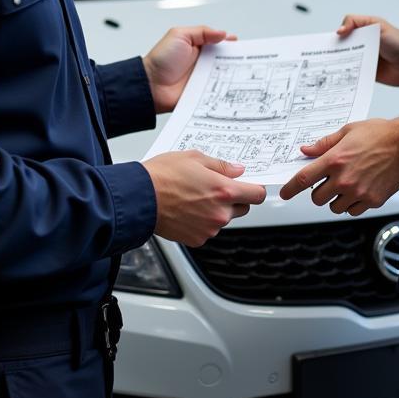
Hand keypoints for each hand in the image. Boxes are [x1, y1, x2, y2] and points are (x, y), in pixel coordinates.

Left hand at [143, 25, 236, 113]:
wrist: (150, 86)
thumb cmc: (160, 60)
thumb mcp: (179, 35)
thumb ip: (202, 31)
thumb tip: (222, 33)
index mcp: (198, 47)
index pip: (219, 43)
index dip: (231, 44)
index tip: (242, 46)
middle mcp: (202, 62)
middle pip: (225, 61)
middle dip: (236, 61)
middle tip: (246, 61)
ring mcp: (202, 79)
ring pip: (224, 77)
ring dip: (231, 76)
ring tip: (243, 75)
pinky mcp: (202, 93)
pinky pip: (216, 92)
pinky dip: (223, 91)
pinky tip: (231, 90)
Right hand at [144, 151, 266, 246]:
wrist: (140, 197)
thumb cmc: (163, 176)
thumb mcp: (195, 158)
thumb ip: (221, 166)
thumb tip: (237, 170)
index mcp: (224, 191)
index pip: (257, 195)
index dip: (255, 188)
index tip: (249, 185)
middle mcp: (220, 213)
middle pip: (243, 208)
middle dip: (235, 199)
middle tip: (216, 188)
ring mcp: (209, 228)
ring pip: (224, 219)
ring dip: (217, 210)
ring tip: (195, 198)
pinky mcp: (197, 239)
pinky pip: (208, 230)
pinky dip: (203, 222)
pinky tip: (188, 210)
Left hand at [279, 117, 398, 215]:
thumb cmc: (380, 134)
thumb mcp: (348, 131)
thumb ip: (324, 144)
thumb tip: (306, 151)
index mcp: (335, 159)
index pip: (304, 179)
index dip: (290, 188)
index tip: (285, 193)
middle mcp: (344, 179)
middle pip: (317, 198)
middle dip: (318, 191)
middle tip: (327, 182)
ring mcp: (358, 192)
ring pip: (334, 207)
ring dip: (335, 199)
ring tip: (346, 185)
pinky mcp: (372, 201)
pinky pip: (353, 211)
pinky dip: (352, 205)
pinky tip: (358, 191)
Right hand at [337, 14, 398, 86]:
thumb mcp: (378, 26)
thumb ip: (357, 23)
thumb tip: (339, 30)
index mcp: (364, 30)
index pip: (345, 29)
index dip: (337, 34)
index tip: (330, 41)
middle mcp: (363, 44)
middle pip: (343, 47)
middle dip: (335, 51)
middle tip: (326, 57)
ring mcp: (366, 58)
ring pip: (347, 61)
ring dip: (340, 65)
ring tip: (331, 69)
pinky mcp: (368, 72)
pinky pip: (355, 74)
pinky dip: (349, 76)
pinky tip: (343, 78)